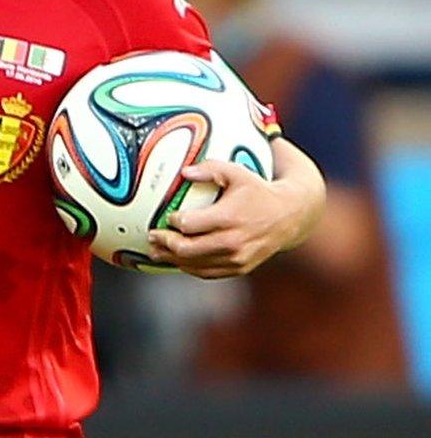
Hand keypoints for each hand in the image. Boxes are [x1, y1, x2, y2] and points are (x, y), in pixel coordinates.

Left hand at [146, 159, 319, 278]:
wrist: (289, 217)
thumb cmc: (257, 191)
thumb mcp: (236, 172)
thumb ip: (209, 169)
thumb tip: (183, 172)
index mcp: (229, 218)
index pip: (189, 225)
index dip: (172, 221)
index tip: (166, 216)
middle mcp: (233, 242)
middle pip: (186, 249)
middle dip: (164, 243)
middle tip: (151, 236)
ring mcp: (236, 259)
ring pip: (194, 265)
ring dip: (171, 258)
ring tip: (156, 250)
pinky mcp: (239, 269)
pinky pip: (206, 273)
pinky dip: (188, 267)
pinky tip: (177, 260)